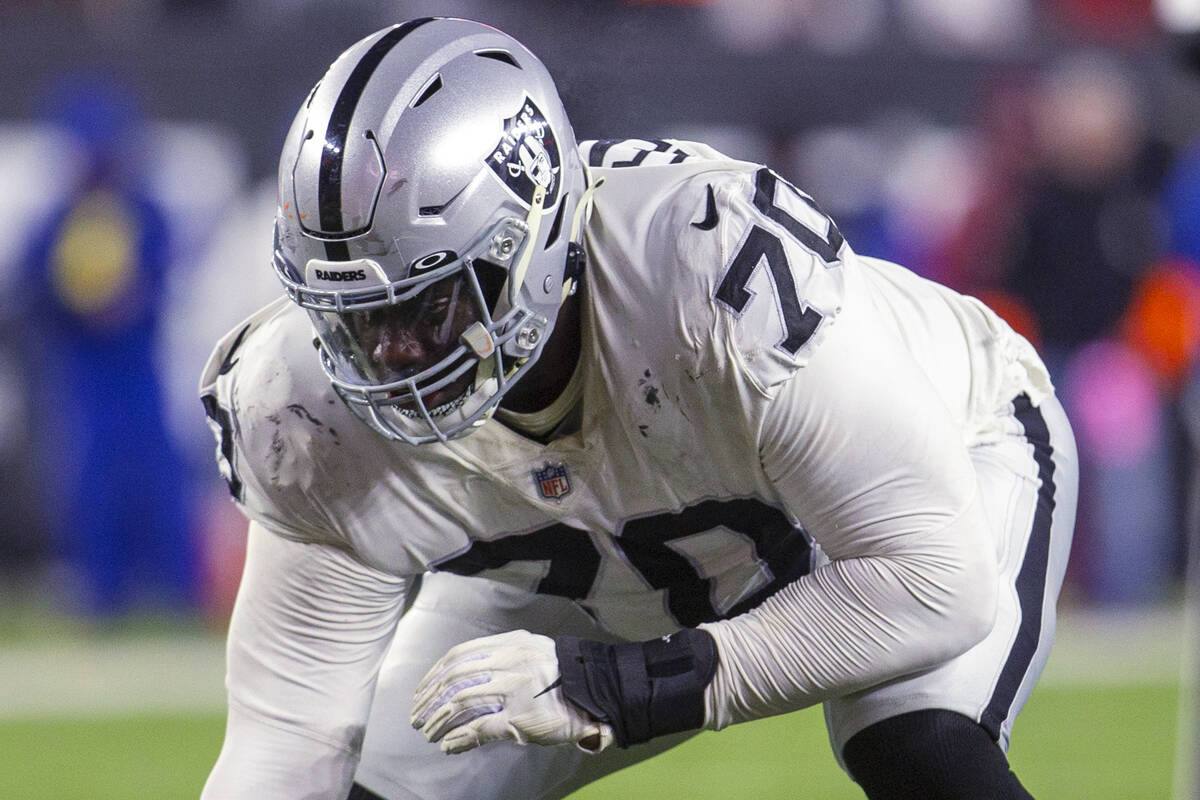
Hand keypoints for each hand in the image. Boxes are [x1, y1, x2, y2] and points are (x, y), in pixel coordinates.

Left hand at [410, 629, 613, 753]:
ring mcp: (514, 690)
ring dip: (439, 719)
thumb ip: (503, 659)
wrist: (598, 692)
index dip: (435, 673)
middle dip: (429, 698)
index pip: (459, 655)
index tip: (423, 689)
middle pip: (454, 678)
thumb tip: (471, 676)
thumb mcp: (533, 653)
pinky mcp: (520, 717)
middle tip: (416, 715)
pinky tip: (448, 745)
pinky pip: (479, 727)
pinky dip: (459, 737)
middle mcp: (509, 662)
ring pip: (461, 702)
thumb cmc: (564, 676)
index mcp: (510, 644)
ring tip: (429, 732)